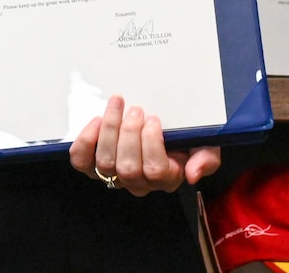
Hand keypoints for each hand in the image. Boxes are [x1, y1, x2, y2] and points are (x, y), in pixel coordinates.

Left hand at [69, 96, 220, 196]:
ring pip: (105, 163)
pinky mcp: (92, 166)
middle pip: (128, 168)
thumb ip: (206, 158)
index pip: (155, 171)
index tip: (153, 118)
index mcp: (166, 178)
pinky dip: (85, 141)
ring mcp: (114, 176)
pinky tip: (96, 121)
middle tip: (136, 109)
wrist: (161, 127)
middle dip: (129, 133)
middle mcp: (138, 182)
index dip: (152, 143)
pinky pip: (82, 161)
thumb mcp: (204, 144)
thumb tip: (193, 174)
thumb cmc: (182, 137)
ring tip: (117, 105)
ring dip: (109, 129)